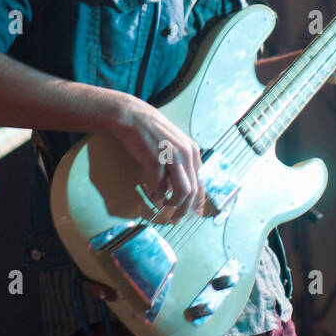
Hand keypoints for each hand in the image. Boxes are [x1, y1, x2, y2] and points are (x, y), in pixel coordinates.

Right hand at [107, 94, 204, 220]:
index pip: (201, 182)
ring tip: (166, 205)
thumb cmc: (152, 132)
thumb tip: (185, 186)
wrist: (133, 118)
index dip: (198, 200)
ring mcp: (172, 157)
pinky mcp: (156, 161)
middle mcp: (186, 154)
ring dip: (174, 204)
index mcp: (192, 150)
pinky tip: (153, 193)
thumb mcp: (174, 143)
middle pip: (193, 190)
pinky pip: (161, 187)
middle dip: (186, 208)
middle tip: (177, 217)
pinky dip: (157, 194)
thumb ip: (183, 161)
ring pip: (182, 192)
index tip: (193, 212)